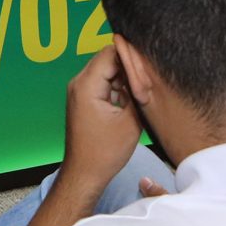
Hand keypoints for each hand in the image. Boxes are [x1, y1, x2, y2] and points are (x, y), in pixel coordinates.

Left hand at [59, 44, 141, 192]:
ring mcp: (78, 91)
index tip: (147, 73)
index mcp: (87, 85)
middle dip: (129, 68)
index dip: (132, 58)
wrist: (84, 174)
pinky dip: (117, 87)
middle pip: (108, 58)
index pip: (112, 52)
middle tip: (146, 85)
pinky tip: (129, 101)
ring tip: (139, 95)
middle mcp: (78, 83)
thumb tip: (143, 73)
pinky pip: (102, 82)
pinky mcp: (83, 99)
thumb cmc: (105, 152)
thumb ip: (136, 90)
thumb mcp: (131, 120)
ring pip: (106, 70)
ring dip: (124, 78)